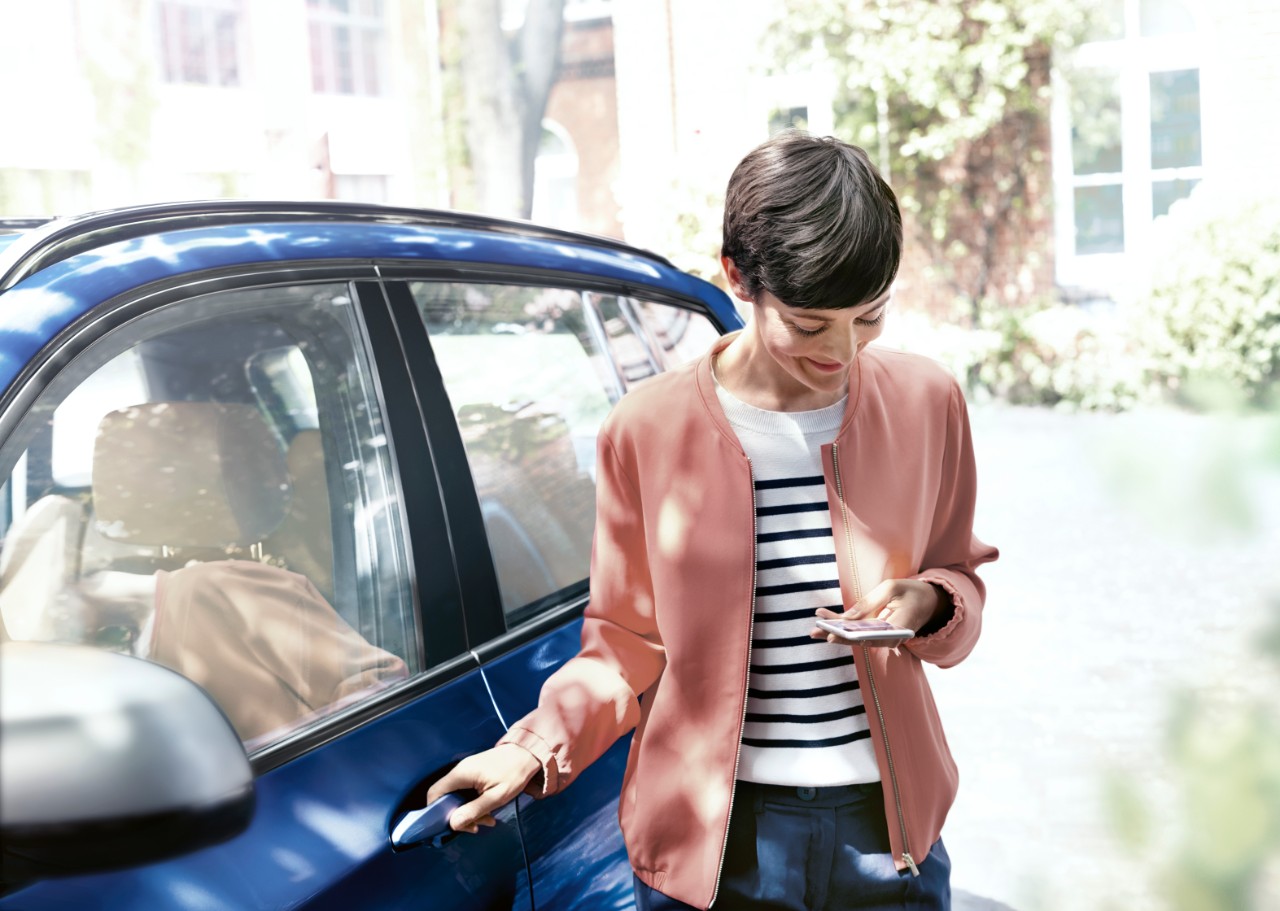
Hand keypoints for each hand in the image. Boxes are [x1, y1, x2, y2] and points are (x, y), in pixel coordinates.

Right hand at [425, 743, 541, 833]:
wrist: (529, 753)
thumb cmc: (514, 773)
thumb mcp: (496, 797)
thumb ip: (474, 810)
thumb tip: (453, 824)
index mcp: (461, 774)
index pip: (434, 793)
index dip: (435, 811)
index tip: (449, 826)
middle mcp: (460, 771)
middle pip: (446, 798)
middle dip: (459, 816)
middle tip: (475, 827)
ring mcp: (467, 771)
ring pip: (458, 797)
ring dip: (470, 812)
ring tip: (488, 820)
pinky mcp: (474, 773)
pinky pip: (467, 792)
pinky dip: (475, 804)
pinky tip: (489, 812)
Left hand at [811, 579, 944, 644]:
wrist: (929, 601)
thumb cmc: (911, 592)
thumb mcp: (891, 588)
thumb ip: (869, 603)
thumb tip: (846, 618)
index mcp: (899, 629)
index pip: (871, 638)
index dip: (850, 638)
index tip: (832, 635)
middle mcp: (890, 638)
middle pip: (859, 640)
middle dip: (835, 636)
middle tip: (815, 632)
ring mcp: (883, 636)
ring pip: (856, 637)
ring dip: (834, 631)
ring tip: (813, 628)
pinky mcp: (877, 631)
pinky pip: (857, 630)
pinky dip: (840, 624)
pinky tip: (823, 616)